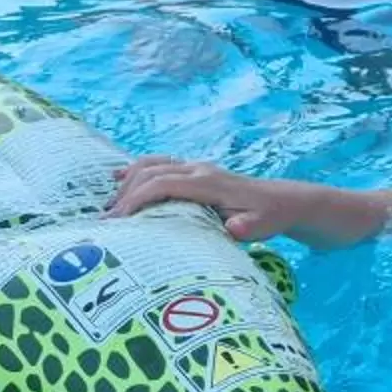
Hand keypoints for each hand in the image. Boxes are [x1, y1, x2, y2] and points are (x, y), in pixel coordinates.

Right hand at [108, 157, 331, 245]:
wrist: (283, 201)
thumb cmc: (269, 216)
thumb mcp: (263, 226)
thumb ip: (247, 228)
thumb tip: (233, 227)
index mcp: (208, 182)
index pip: (162, 184)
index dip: (136, 199)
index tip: (118, 220)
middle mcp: (198, 170)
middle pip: (150, 172)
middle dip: (125, 194)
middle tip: (107, 222)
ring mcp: (195, 168)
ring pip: (151, 164)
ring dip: (127, 182)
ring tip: (110, 208)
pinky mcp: (194, 172)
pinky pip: (159, 164)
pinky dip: (136, 170)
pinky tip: (117, 179)